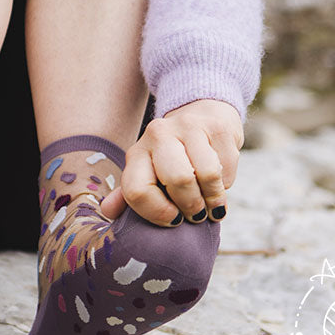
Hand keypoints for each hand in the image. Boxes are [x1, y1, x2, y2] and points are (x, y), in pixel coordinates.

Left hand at [98, 99, 242, 225]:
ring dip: (213, 198)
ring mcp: (189, 126)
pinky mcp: (217, 127)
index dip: (157, 213)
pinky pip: (226, 168)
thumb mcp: (148, 172)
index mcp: (137, 152)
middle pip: (177, 180)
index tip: (173, 220)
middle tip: (196, 215)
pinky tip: (219, 182)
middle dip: (192, 207)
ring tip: (211, 204)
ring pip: (206, 174)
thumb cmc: (172, 157)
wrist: (200, 114)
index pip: (137, 190)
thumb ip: (130, 194)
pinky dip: (226, 184)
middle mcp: (158, 134)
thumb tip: (107, 211)